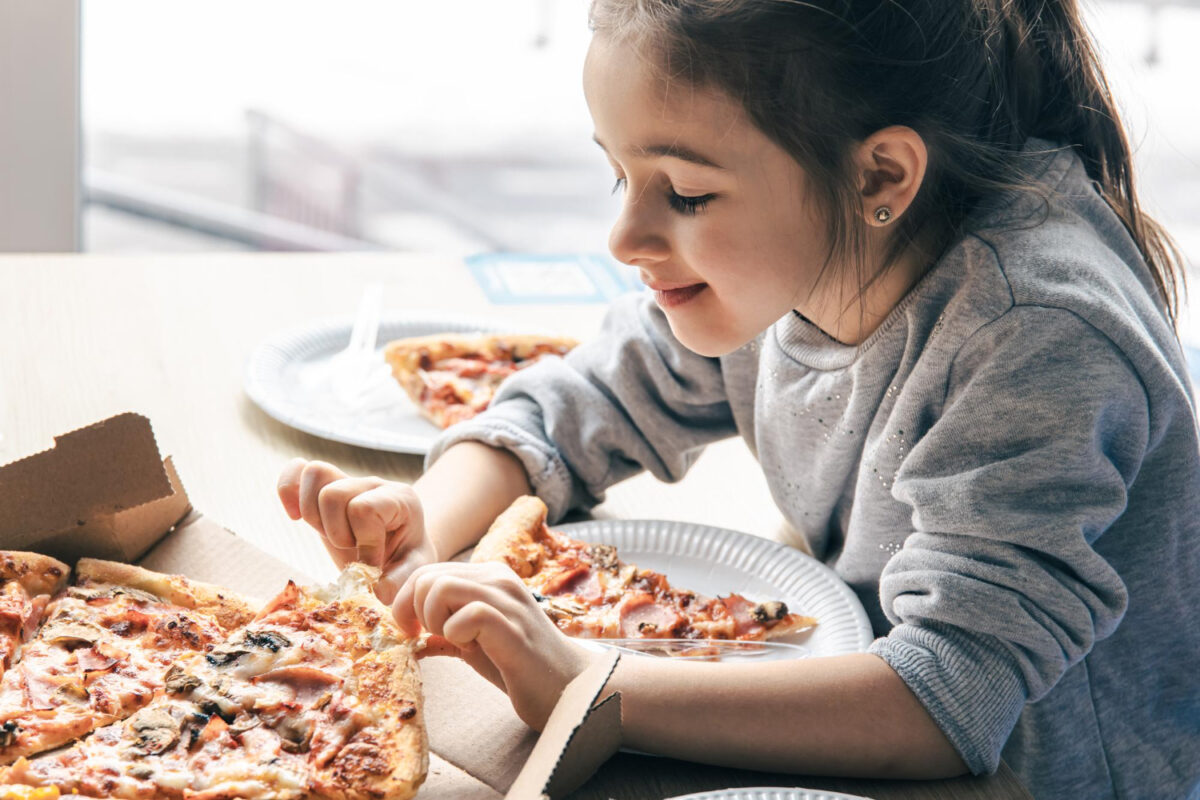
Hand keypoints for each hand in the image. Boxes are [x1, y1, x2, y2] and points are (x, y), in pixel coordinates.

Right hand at [276, 459, 438, 604]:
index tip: (372, 565)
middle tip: (352, 549)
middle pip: (332, 493)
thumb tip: (378, 594)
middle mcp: (374, 483)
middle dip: (336, 532)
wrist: (400, 544)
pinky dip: (288, 490)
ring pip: (314, 475)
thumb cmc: (407, 556)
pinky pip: (296, 468)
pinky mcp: (325, 485)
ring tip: (333, 536)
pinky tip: (295, 517)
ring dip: (314, 517)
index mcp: (400, 498)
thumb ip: (400, 580)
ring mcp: (348, 479)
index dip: (363, 542)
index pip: (363, 509)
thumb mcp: (413, 570)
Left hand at [393, 562, 598, 729]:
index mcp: (488, 577)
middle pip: (427, 576)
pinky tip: (469, 648)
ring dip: (433, 620)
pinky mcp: (512, 626)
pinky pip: (466, 614)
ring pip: (441, 587)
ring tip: (453, 641)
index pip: (428, 571)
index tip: (413, 631)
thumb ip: (444, 631)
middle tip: (431, 638)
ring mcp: (507, 600)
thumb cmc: (519, 666)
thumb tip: (408, 634)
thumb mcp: (473, 644)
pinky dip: (454, 634)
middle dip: (414, 612)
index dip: (406, 602)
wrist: (567, 688)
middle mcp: (498, 578)